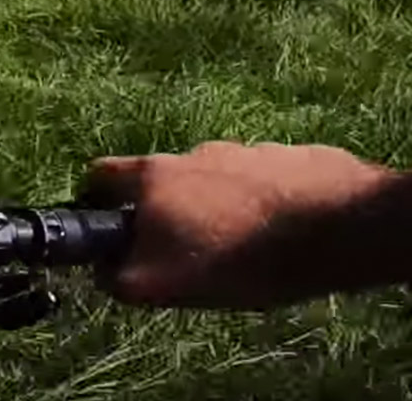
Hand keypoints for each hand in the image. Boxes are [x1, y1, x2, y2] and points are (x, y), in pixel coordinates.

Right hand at [84, 141, 399, 307]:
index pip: (100, 176)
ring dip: (219, 203)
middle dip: (168, 208)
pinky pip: (262, 178)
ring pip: (215, 178)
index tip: (112, 229)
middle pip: (162, 178)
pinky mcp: (288, 155)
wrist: (336, 227)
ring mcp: (242, 149)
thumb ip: (122, 276)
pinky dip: (262, 199)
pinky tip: (282, 228)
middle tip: (187, 246)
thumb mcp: (165, 284)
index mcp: (153, 177)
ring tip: (244, 241)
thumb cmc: (239, 258)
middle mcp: (191, 153)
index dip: (96, 202)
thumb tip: (103, 270)